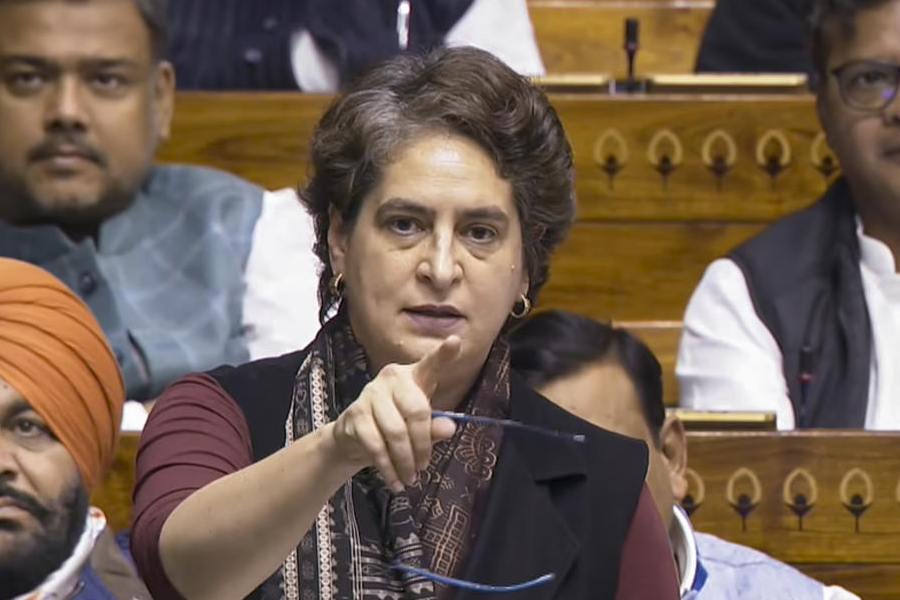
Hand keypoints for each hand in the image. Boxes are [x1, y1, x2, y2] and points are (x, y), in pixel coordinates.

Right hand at [331, 336, 461, 491]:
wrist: (352, 437)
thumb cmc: (394, 425)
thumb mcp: (419, 427)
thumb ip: (434, 427)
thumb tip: (449, 428)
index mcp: (413, 376)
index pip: (431, 364)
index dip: (444, 354)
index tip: (455, 342)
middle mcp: (391, 378)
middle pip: (416, 411)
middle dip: (423, 445)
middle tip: (424, 467)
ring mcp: (371, 394)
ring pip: (396, 432)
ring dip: (405, 461)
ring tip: (411, 478)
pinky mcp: (356, 414)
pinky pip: (376, 445)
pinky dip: (388, 468)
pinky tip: (395, 481)